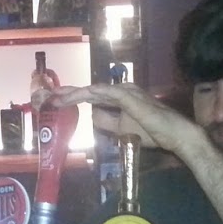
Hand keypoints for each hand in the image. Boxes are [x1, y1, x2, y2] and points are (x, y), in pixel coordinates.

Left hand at [49, 81, 201, 156]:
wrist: (174, 134)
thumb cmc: (152, 132)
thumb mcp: (123, 129)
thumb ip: (107, 121)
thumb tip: (92, 116)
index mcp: (120, 96)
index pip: (92, 95)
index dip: (73, 97)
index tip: (56, 101)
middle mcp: (121, 89)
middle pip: (89, 90)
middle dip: (67, 93)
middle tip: (47, 95)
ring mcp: (125, 91)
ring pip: (93, 90)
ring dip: (73, 94)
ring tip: (55, 97)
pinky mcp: (128, 96)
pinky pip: (105, 93)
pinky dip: (88, 94)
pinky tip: (75, 96)